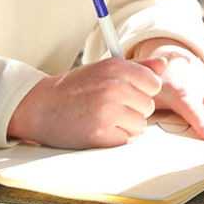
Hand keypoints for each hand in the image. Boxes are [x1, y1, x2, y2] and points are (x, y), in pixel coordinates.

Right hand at [6, 55, 166, 147]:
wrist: (39, 107)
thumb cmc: (74, 89)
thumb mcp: (104, 69)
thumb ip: (137, 67)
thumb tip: (164, 63)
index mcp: (116, 67)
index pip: (154, 84)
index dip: (142, 92)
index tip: (125, 94)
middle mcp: (114, 86)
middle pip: (148, 106)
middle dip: (132, 110)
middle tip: (107, 107)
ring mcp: (107, 110)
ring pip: (140, 126)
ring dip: (125, 126)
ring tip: (102, 119)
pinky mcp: (100, 133)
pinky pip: (126, 140)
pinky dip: (114, 139)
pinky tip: (97, 130)